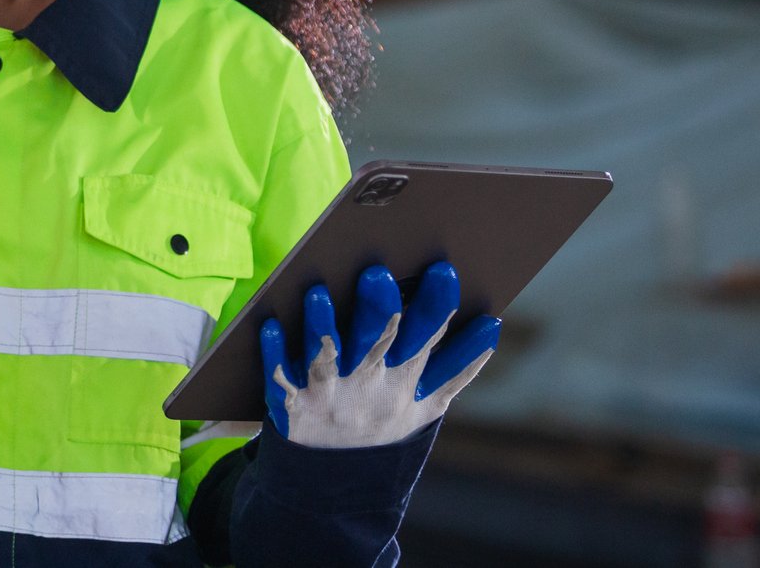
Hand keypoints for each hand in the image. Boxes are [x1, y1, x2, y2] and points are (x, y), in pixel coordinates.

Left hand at [260, 261, 500, 448]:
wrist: (337, 487)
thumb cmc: (382, 424)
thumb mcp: (427, 406)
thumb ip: (457, 367)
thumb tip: (491, 325)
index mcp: (405, 381)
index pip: (425, 339)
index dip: (435, 308)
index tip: (443, 271)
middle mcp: (369, 386)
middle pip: (376, 344)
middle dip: (377, 310)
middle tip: (375, 274)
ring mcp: (328, 397)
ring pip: (326, 359)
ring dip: (321, 327)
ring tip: (318, 294)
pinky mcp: (290, 407)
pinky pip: (279, 378)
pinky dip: (274, 354)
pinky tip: (268, 326)